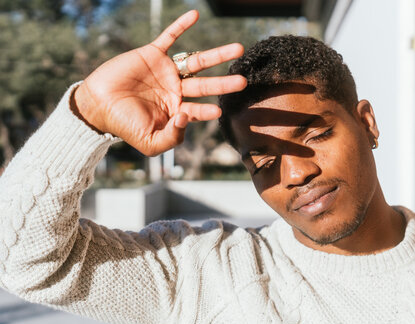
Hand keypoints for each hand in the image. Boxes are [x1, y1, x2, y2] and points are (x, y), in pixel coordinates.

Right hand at [72, 10, 245, 155]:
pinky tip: (195, 16)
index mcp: (176, 110)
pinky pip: (170, 37)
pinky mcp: (153, 55)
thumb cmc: (124, 126)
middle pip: (206, 85)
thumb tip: (187, 116)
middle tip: (243, 81)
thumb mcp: (151, 143)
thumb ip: (173, 137)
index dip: (209, 110)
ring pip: (197, 61)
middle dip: (225, 83)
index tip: (219, 109)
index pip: (200, 110)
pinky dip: (182, 26)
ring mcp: (166, 71)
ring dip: (218, 55)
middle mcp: (176, 90)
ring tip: (239, 49)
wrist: (98, 106)